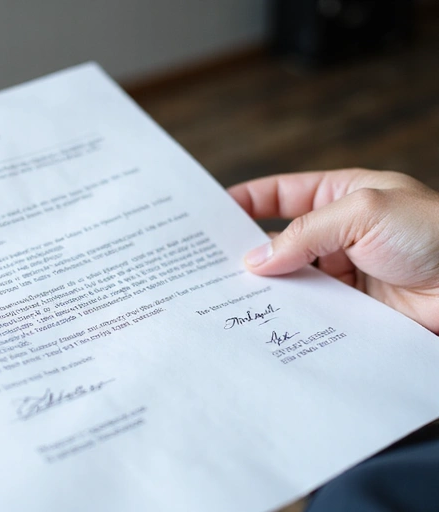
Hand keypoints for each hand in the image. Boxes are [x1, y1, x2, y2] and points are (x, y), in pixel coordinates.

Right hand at [228, 169, 438, 333]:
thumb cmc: (435, 232)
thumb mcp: (362, 212)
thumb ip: (303, 233)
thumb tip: (256, 261)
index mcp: (341, 195)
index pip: (281, 193)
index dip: (245, 201)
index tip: (210, 215)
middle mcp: (338, 233)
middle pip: (279, 239)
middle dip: (247, 249)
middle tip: (208, 263)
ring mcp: (344, 271)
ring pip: (291, 277)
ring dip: (266, 286)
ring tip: (229, 294)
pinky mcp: (351, 308)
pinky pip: (311, 308)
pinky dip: (289, 313)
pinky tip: (268, 318)